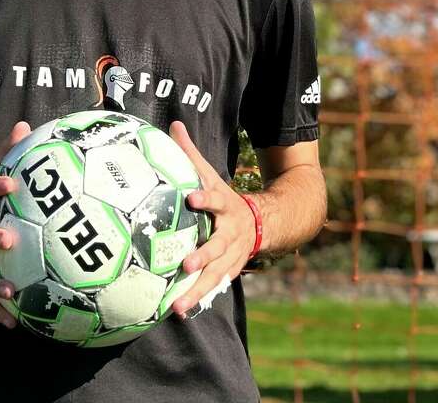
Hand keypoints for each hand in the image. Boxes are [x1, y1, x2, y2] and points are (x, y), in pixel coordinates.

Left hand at [167, 120, 256, 318]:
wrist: (264, 222)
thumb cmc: (224, 197)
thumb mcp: (211, 174)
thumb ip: (190, 153)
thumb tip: (172, 124)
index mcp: (225, 206)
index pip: (215, 199)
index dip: (206, 199)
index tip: (193, 199)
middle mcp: (230, 233)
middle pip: (217, 246)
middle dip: (202, 256)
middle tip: (185, 264)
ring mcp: (231, 256)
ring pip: (214, 275)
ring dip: (196, 291)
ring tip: (177, 308)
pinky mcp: (228, 271)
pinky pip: (211, 287)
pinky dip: (197, 299)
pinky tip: (178, 313)